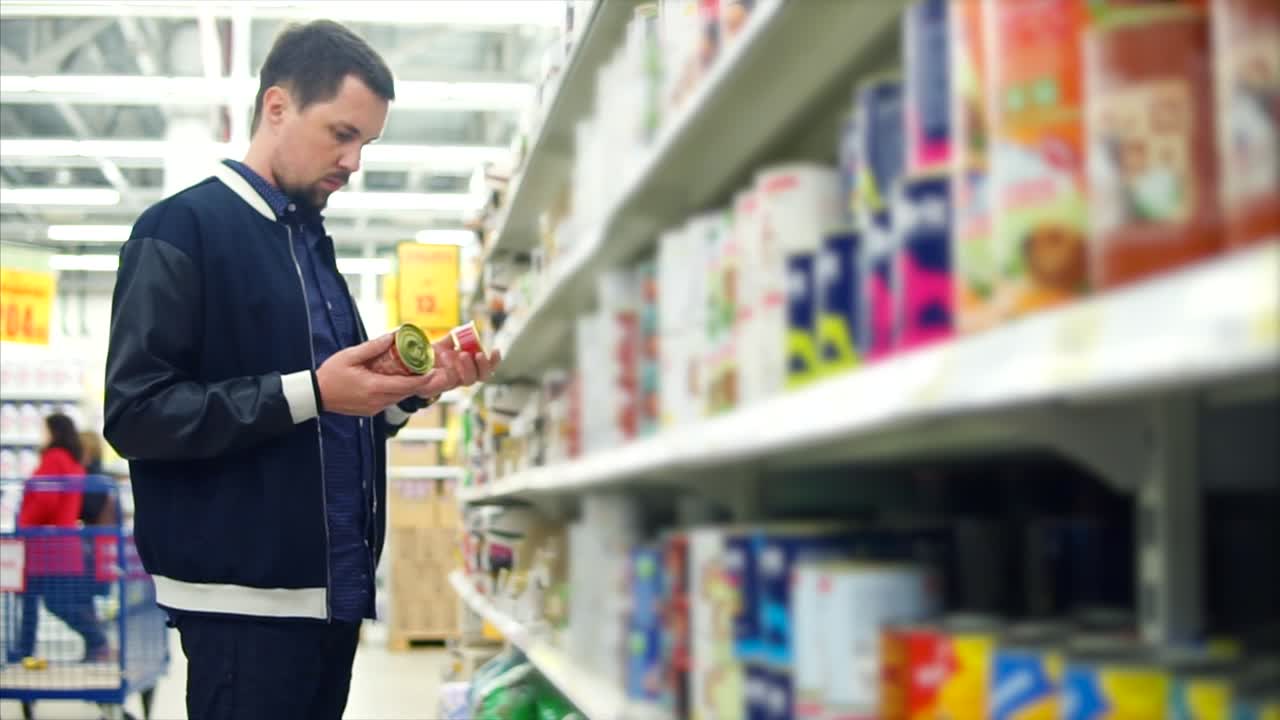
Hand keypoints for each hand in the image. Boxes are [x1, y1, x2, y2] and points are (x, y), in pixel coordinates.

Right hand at [315, 334, 432, 415]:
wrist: (316, 395)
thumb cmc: (331, 374)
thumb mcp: (350, 356)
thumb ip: (372, 347)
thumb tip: (392, 336)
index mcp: (373, 387)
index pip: (405, 385)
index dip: (422, 379)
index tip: (434, 371)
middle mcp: (377, 401)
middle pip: (406, 392)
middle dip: (420, 382)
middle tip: (432, 369)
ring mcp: (374, 408)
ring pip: (399, 397)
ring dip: (409, 386)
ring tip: (419, 372)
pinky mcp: (371, 411)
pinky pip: (390, 400)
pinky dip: (397, 391)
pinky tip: (399, 379)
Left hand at [403, 339, 500, 400]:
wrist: (409, 367)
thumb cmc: (429, 357)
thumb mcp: (443, 344)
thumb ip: (455, 338)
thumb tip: (466, 328)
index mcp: (467, 367)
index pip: (487, 368)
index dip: (494, 361)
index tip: (496, 350)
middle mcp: (462, 377)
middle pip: (482, 377)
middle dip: (483, 365)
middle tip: (478, 354)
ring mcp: (451, 383)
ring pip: (468, 381)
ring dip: (467, 367)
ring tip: (461, 354)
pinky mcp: (438, 386)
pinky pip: (448, 381)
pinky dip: (449, 370)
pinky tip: (445, 359)